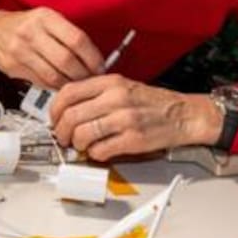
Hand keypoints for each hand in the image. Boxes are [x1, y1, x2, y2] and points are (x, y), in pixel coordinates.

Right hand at [0, 8, 103, 88]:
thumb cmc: (25, 25)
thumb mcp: (47, 19)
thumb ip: (68, 35)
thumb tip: (94, 58)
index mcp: (45, 17)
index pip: (77, 39)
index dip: (92, 56)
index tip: (100, 66)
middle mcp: (31, 32)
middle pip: (66, 60)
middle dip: (83, 74)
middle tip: (91, 79)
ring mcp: (20, 51)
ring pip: (53, 76)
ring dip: (70, 84)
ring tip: (77, 84)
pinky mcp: (13, 67)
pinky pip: (40, 82)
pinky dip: (55, 87)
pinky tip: (61, 85)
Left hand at [50, 74, 222, 161]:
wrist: (183, 114)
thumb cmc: (153, 103)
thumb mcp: (123, 86)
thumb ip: (96, 93)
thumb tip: (69, 108)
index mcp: (110, 82)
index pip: (68, 93)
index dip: (55, 109)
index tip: (55, 118)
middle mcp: (116, 98)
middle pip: (71, 116)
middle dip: (61, 132)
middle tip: (64, 138)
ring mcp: (124, 119)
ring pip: (82, 135)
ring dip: (77, 145)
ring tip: (82, 146)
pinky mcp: (133, 140)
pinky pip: (100, 151)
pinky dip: (95, 154)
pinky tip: (100, 151)